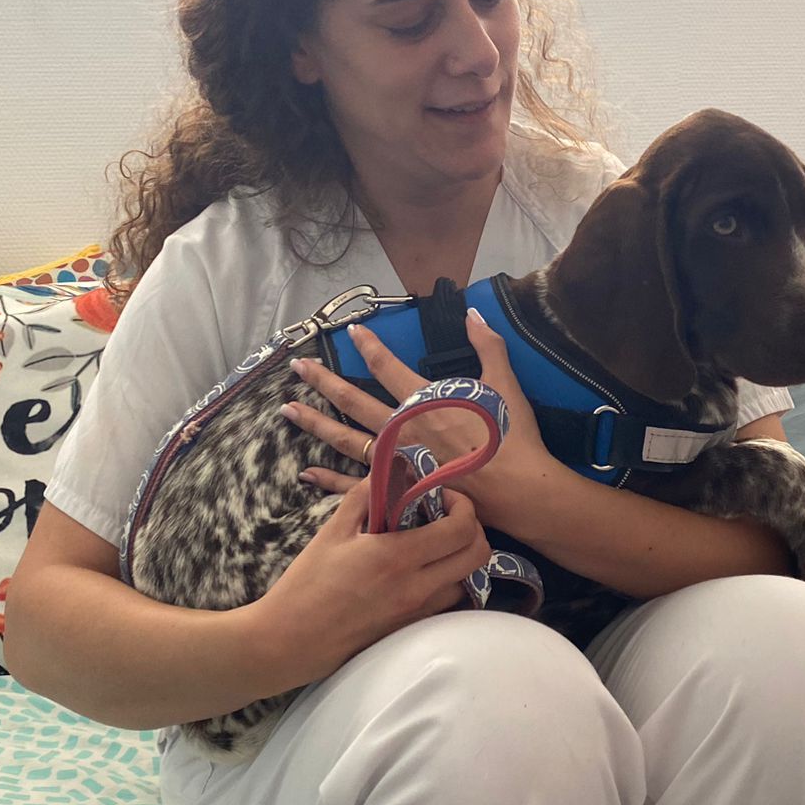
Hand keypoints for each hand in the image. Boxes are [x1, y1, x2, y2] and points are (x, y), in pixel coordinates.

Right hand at [254, 480, 492, 679]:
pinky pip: (448, 601)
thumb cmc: (307, 584)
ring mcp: (418, 612)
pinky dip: (447, 581)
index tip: (441, 496)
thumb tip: (390, 471)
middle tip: (446, 517)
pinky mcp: (412, 629)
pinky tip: (421, 571)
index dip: (462, 505)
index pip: (461, 528)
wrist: (291, 640)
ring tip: (434, 544)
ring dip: (461, 557)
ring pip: (468, 581)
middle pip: (478, 555)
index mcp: (398, 557)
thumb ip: (366, 496)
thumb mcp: (332, 532)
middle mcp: (418, 587)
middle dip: (472, 528)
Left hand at [282, 311, 559, 533]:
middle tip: (297, 368)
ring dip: (315, 424)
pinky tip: (307, 474)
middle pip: (353, 401)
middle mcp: (402, 428)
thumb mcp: (503, 384)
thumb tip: (473, 313)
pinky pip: (356, 486)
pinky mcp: (399, 490)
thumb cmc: (511, 437)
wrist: (518, 490)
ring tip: (287, 411)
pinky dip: (330, 482)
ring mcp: (396, 461)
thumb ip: (487, 345)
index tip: (350, 332)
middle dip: (323, 382)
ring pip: (346, 439)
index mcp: (424, 401)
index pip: (387, 367)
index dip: (368, 347)